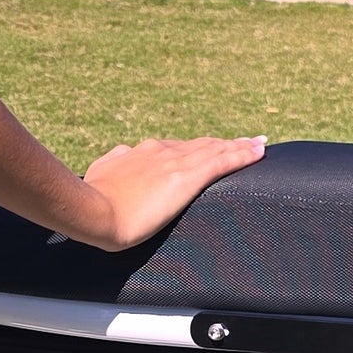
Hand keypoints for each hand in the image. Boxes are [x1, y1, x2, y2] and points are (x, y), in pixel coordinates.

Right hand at [75, 135, 266, 251]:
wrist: (94, 210)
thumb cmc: (94, 198)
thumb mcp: (102, 172)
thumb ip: (114, 162)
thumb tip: (121, 153)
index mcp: (141, 152)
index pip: (178, 147)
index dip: (198, 147)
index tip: (212, 146)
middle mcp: (161, 152)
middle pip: (201, 145)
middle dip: (224, 144)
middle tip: (248, 142)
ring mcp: (175, 163)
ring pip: (215, 150)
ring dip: (239, 146)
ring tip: (259, 145)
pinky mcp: (187, 178)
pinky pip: (221, 163)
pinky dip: (242, 156)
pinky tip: (258, 153)